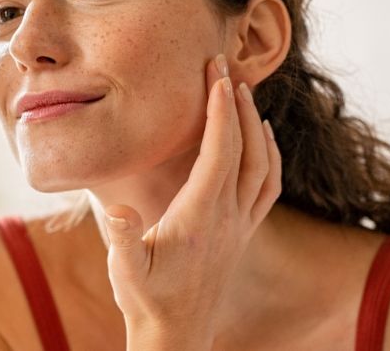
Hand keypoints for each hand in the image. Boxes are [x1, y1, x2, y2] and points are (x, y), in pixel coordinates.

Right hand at [103, 54, 281, 350]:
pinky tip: (262, 139)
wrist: (177, 335)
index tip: (215, 73)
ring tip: (242, 93)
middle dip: (236, 103)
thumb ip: (124, 238)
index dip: (219, 109)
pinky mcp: (243, 233)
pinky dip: (270, 155)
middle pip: (245, 148)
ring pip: (264, 164)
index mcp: (201, 216)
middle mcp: (229, 217)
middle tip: (224, 66)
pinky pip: (268, 185)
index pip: (219, 151)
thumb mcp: (126, 271)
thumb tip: (120, 209)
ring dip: (256, 125)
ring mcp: (241, 225)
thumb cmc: (146, 299)